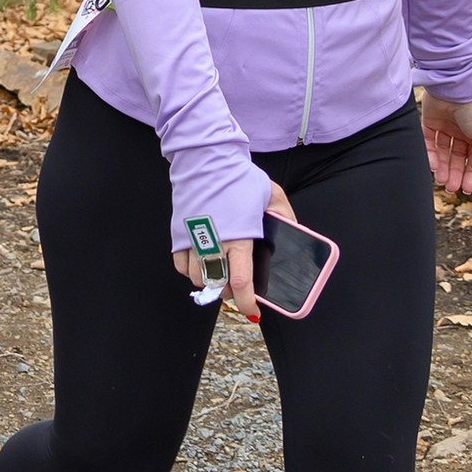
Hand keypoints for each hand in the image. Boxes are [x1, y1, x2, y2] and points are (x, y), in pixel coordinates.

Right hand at [173, 182, 295, 322]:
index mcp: (238, 237)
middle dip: (229, 292)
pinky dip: (192, 271)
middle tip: (238, 288)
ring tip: (221, 273)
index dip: (246, 302)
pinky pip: (182, 267)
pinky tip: (203, 263)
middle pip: (218, 285)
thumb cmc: (237, 177)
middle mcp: (213, 243)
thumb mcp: (270, 194)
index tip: (252, 311)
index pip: (241, 281)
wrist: (205, 160)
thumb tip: (293, 232)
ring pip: (198, 279)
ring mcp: (192, 241)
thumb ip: (284, 216)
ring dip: (211, 282)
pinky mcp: (178, 236)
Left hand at [422, 90, 471, 196]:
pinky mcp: (428, 123)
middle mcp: (460, 131)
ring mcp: (444, 127)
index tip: (467, 190)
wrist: (456, 90)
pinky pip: (428, 144)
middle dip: (454, 174)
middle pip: (455, 158)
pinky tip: (433, 166)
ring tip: (442, 181)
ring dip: (442, 169)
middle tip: (451, 189)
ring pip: (441, 154)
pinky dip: (430, 156)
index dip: (470, 175)